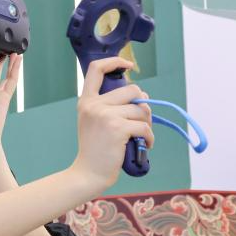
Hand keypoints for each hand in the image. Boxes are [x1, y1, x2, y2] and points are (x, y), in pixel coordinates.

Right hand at [71, 57, 153, 193]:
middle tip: (141, 120)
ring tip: (142, 135)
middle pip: (132, 89)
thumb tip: (140, 96)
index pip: (96, 69)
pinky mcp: (118, 128)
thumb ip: (109, 106)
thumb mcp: (94, 122)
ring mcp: (105, 115)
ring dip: (147, 123)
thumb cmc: (95, 150)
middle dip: (143, 104)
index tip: (128, 65)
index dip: (115, 61)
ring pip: (141, 109)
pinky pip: (144, 126)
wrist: (88, 174)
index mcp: (86, 101)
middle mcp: (94, 105)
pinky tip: (145, 144)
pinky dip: (149, 136)